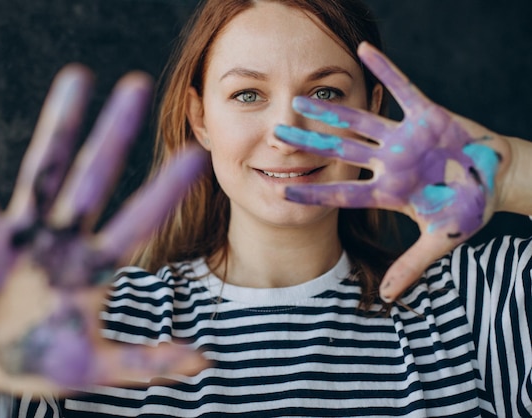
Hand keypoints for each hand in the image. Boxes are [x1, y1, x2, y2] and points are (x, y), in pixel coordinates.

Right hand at [0, 66, 207, 412]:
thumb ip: (148, 363)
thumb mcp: (96, 367)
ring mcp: (24, 232)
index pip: (138, 221)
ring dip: (59, 125)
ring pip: (44, 169)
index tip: (198, 156)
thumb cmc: (40, 360)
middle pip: (94, 177)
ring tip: (76, 78)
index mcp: (96, 267)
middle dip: (115, 135)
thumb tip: (206, 363)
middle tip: (137, 85)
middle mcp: (65, 238)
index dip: (166, 191)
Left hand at [274, 42, 505, 301]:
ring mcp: (404, 138)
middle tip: (274, 135)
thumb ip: (411, 266)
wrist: (499, 181)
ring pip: (361, 120)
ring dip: (331, 108)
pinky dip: (386, 70)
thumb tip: (386, 298)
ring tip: (299, 97)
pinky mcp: (427, 116)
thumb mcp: (441, 239)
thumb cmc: (470, 208)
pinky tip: (363, 50)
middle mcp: (388, 163)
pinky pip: (404, 88)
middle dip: (308, 143)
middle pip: (340, 151)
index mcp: (388, 192)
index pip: (342, 191)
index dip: (312, 189)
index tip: (280, 188)